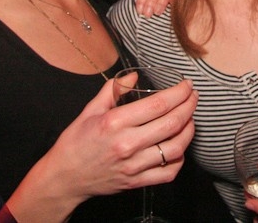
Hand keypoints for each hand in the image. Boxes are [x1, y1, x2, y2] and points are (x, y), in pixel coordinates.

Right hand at [6, 77, 196, 222]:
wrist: (64, 177)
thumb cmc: (76, 142)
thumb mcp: (90, 110)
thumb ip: (112, 90)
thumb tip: (134, 75)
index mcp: (115, 122)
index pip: (158, 104)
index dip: (179, 93)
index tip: (187, 85)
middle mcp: (127, 144)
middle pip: (171, 123)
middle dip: (189, 106)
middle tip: (193, 96)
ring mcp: (134, 165)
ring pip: (175, 148)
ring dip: (188, 131)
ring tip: (190, 119)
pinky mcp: (137, 182)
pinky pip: (168, 172)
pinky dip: (179, 158)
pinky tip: (178, 147)